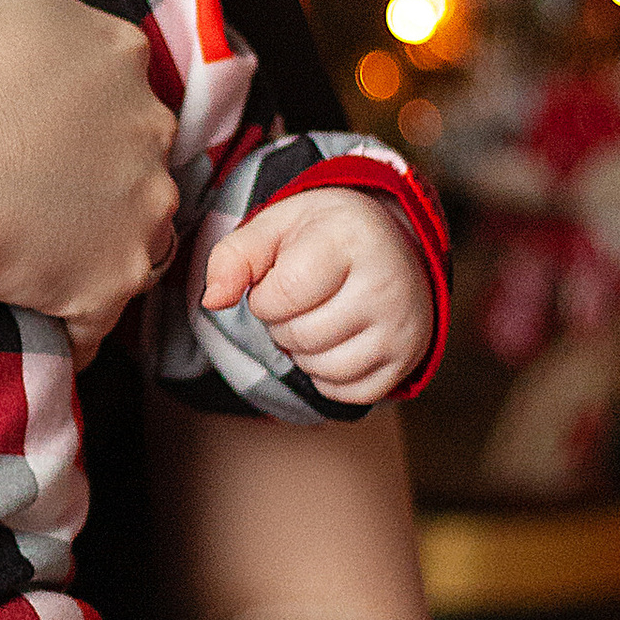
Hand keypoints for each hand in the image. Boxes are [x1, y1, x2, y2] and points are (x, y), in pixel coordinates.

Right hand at [0, 0, 178, 358]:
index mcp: (121, 51)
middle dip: (76, 175)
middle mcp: (150, 128)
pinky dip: (65, 311)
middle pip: (120, 159)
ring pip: (119, 232)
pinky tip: (12, 296)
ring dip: (76, 242)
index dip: (52, 111)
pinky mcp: (111, 284)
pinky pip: (97, 310)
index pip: (105, 89)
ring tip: (2, 243)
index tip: (0, 127)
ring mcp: (137, 210)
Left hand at [197, 188, 432, 405]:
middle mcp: (386, 286)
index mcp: (351, 241)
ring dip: (301, 351)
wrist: (391, 245)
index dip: (264, 297)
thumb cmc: (324, 235)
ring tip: (316, 317)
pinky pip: (346, 393)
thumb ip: (233, 257)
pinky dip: (327, 375)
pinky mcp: (407, 360)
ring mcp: (401, 328)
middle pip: (300, 336)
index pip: (284, 294)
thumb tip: (213, 301)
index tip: (276, 282)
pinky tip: (335, 340)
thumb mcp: (275, 226)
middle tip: (300, 298)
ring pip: (322, 368)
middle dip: (282, 323)